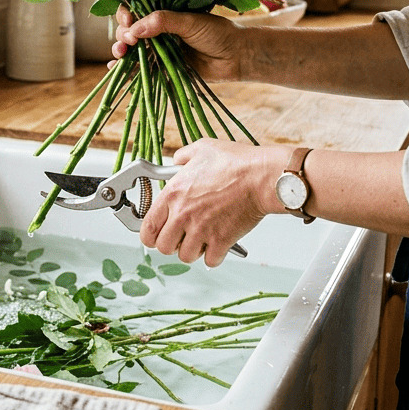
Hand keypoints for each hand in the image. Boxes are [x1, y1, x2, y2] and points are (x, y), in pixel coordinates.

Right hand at [111, 7, 247, 81]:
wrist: (237, 57)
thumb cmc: (218, 33)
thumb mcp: (190, 22)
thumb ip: (163, 22)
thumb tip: (134, 29)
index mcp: (164, 14)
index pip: (137, 11)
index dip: (127, 15)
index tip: (127, 20)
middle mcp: (159, 31)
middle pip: (130, 31)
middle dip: (123, 35)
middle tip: (127, 42)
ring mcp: (160, 50)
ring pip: (133, 51)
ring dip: (121, 52)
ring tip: (119, 54)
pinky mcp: (164, 68)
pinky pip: (142, 69)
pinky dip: (128, 70)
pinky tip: (117, 69)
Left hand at [140, 139, 287, 266]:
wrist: (261, 176)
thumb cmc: (236, 163)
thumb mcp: (202, 149)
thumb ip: (183, 157)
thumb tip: (177, 161)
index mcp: (172, 194)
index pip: (147, 228)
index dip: (150, 234)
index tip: (156, 234)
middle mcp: (183, 215)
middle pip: (163, 247)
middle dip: (171, 244)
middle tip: (180, 236)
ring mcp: (201, 230)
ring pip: (185, 256)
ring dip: (192, 250)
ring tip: (201, 238)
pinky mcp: (221, 241)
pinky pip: (210, 261)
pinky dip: (214, 255)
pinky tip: (217, 243)